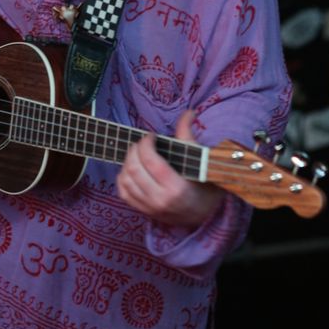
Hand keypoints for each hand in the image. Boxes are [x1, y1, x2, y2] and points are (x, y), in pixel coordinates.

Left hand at [116, 110, 222, 227]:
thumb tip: (189, 112)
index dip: (145, 143)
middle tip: (141, 143)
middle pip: (134, 168)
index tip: (150, 136)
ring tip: (136, 154)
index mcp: (176, 187)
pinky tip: (131, 169)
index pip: (150, 160)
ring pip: (125, 180)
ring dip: (127, 162)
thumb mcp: (201, 162)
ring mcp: (150, 208)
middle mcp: (160, 200)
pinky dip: (122, 178)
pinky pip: (123, 193)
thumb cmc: (205, 187)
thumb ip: (189, 136)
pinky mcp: (144, 211)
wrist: (205, 216)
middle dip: (134, 150)